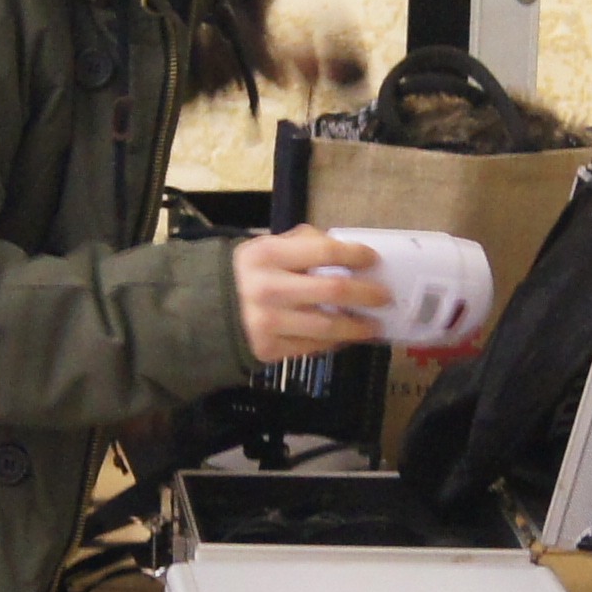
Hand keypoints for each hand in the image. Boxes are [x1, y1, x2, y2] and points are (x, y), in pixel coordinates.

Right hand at [233, 226, 391, 362]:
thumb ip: (302, 242)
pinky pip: (313, 347)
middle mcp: (268, 288)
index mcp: (267, 255)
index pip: (324, 251)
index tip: (373, 260)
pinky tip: (345, 336)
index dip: (355, 254)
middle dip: (367, 293)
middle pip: (334, 290)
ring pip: (328, 326)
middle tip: (384, 297)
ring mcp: (268, 322)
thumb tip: (344, 249)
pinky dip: (334, 342)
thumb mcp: (266, 248)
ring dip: (358, 326)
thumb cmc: (248, 275)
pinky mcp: (269, 349)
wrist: (207, 313)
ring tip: (373, 325)